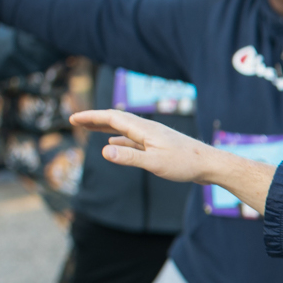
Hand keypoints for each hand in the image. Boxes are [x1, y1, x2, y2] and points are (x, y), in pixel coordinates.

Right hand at [70, 111, 278, 215]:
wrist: (209, 165)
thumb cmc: (185, 164)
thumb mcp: (154, 163)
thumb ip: (129, 157)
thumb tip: (103, 150)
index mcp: (144, 129)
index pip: (112, 118)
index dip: (91, 117)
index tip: (73, 118)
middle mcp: (147, 129)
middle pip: (115, 119)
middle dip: (94, 119)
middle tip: (74, 121)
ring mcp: (153, 136)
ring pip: (123, 129)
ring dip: (104, 128)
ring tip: (89, 129)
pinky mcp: (158, 145)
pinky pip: (132, 139)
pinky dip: (118, 139)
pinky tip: (113, 144)